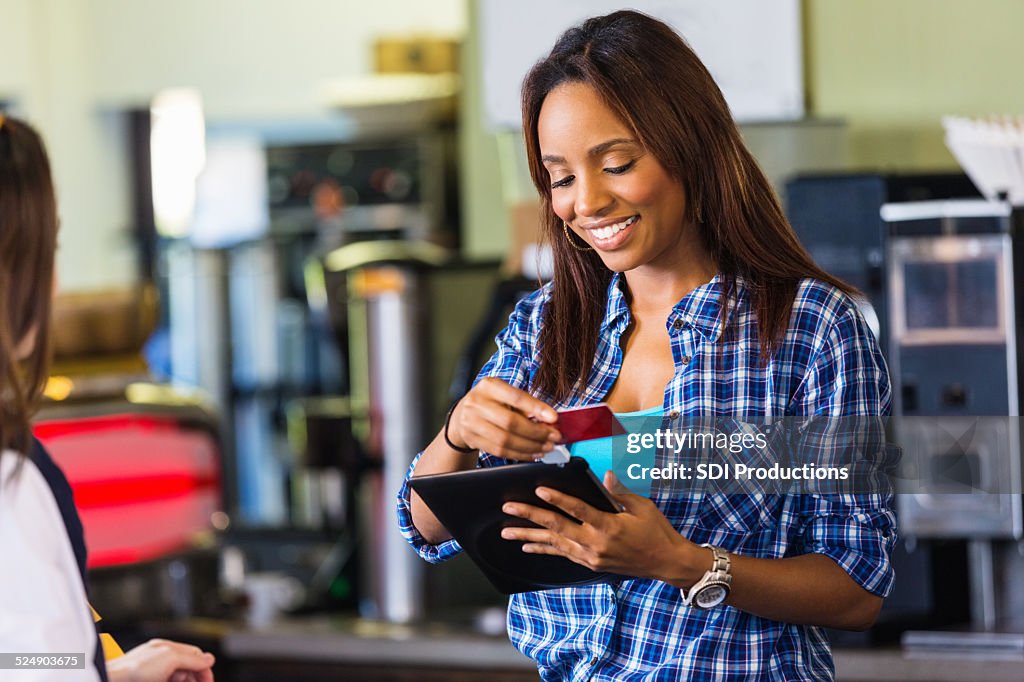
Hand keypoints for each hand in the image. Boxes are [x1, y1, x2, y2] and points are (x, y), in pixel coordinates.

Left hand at [106, 639, 214, 681]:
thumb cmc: (133, 669)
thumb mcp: (170, 658)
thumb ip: (191, 657)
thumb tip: (209, 659)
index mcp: (165, 649)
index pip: (194, 654)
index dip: (204, 667)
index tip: (208, 680)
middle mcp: (160, 661)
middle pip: (188, 669)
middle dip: (194, 677)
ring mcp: (154, 675)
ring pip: (179, 678)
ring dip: (185, 681)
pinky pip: (168, 681)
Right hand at [449, 377, 560, 460]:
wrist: (462, 415)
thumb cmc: (490, 403)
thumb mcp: (504, 395)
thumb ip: (525, 405)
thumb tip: (550, 420)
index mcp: (489, 386)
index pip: (515, 397)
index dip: (536, 408)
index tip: (554, 418)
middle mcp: (477, 403)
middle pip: (510, 422)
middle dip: (536, 432)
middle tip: (554, 436)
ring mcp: (472, 422)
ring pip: (505, 440)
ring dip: (530, 446)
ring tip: (546, 447)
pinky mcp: (473, 439)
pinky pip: (500, 451)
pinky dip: (520, 454)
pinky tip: (533, 453)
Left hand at [500, 472, 704, 584]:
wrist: (665, 563)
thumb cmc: (656, 531)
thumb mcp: (641, 508)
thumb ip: (619, 493)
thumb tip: (604, 476)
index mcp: (609, 527)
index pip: (578, 510)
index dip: (558, 499)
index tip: (539, 490)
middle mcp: (595, 544)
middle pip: (557, 528)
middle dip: (530, 516)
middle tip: (508, 508)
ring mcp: (591, 556)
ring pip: (554, 544)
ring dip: (528, 536)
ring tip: (506, 531)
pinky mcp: (590, 563)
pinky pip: (562, 554)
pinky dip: (543, 549)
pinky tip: (527, 545)